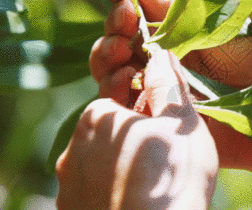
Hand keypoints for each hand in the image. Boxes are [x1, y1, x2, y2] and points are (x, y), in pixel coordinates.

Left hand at [56, 50, 217, 208]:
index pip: (119, 103)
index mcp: (96, 117)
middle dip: (131, 140)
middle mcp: (73, 149)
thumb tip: (159, 55)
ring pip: (99, 166)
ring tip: (151, 184)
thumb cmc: (173, 175)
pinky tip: (136, 201)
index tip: (165, 129)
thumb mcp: (182, 121)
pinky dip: (111, 195)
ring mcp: (69, 187)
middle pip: (108, 135)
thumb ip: (167, 84)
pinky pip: (93, 195)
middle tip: (162, 158)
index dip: (145, 113)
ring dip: (120, 168)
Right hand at [89, 0, 251, 208]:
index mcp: (180, 36)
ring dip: (106, 54)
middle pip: (118, 41)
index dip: (124, 0)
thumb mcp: (219, 26)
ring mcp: (157, 91)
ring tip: (121, 48)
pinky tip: (124, 78)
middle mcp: (164, 61)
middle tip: (125, 18)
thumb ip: (176, 7)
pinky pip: (120, 106)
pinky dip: (112, 89)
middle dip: (115, 26)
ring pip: (111, 71)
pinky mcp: (156, 121)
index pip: (138, 14)